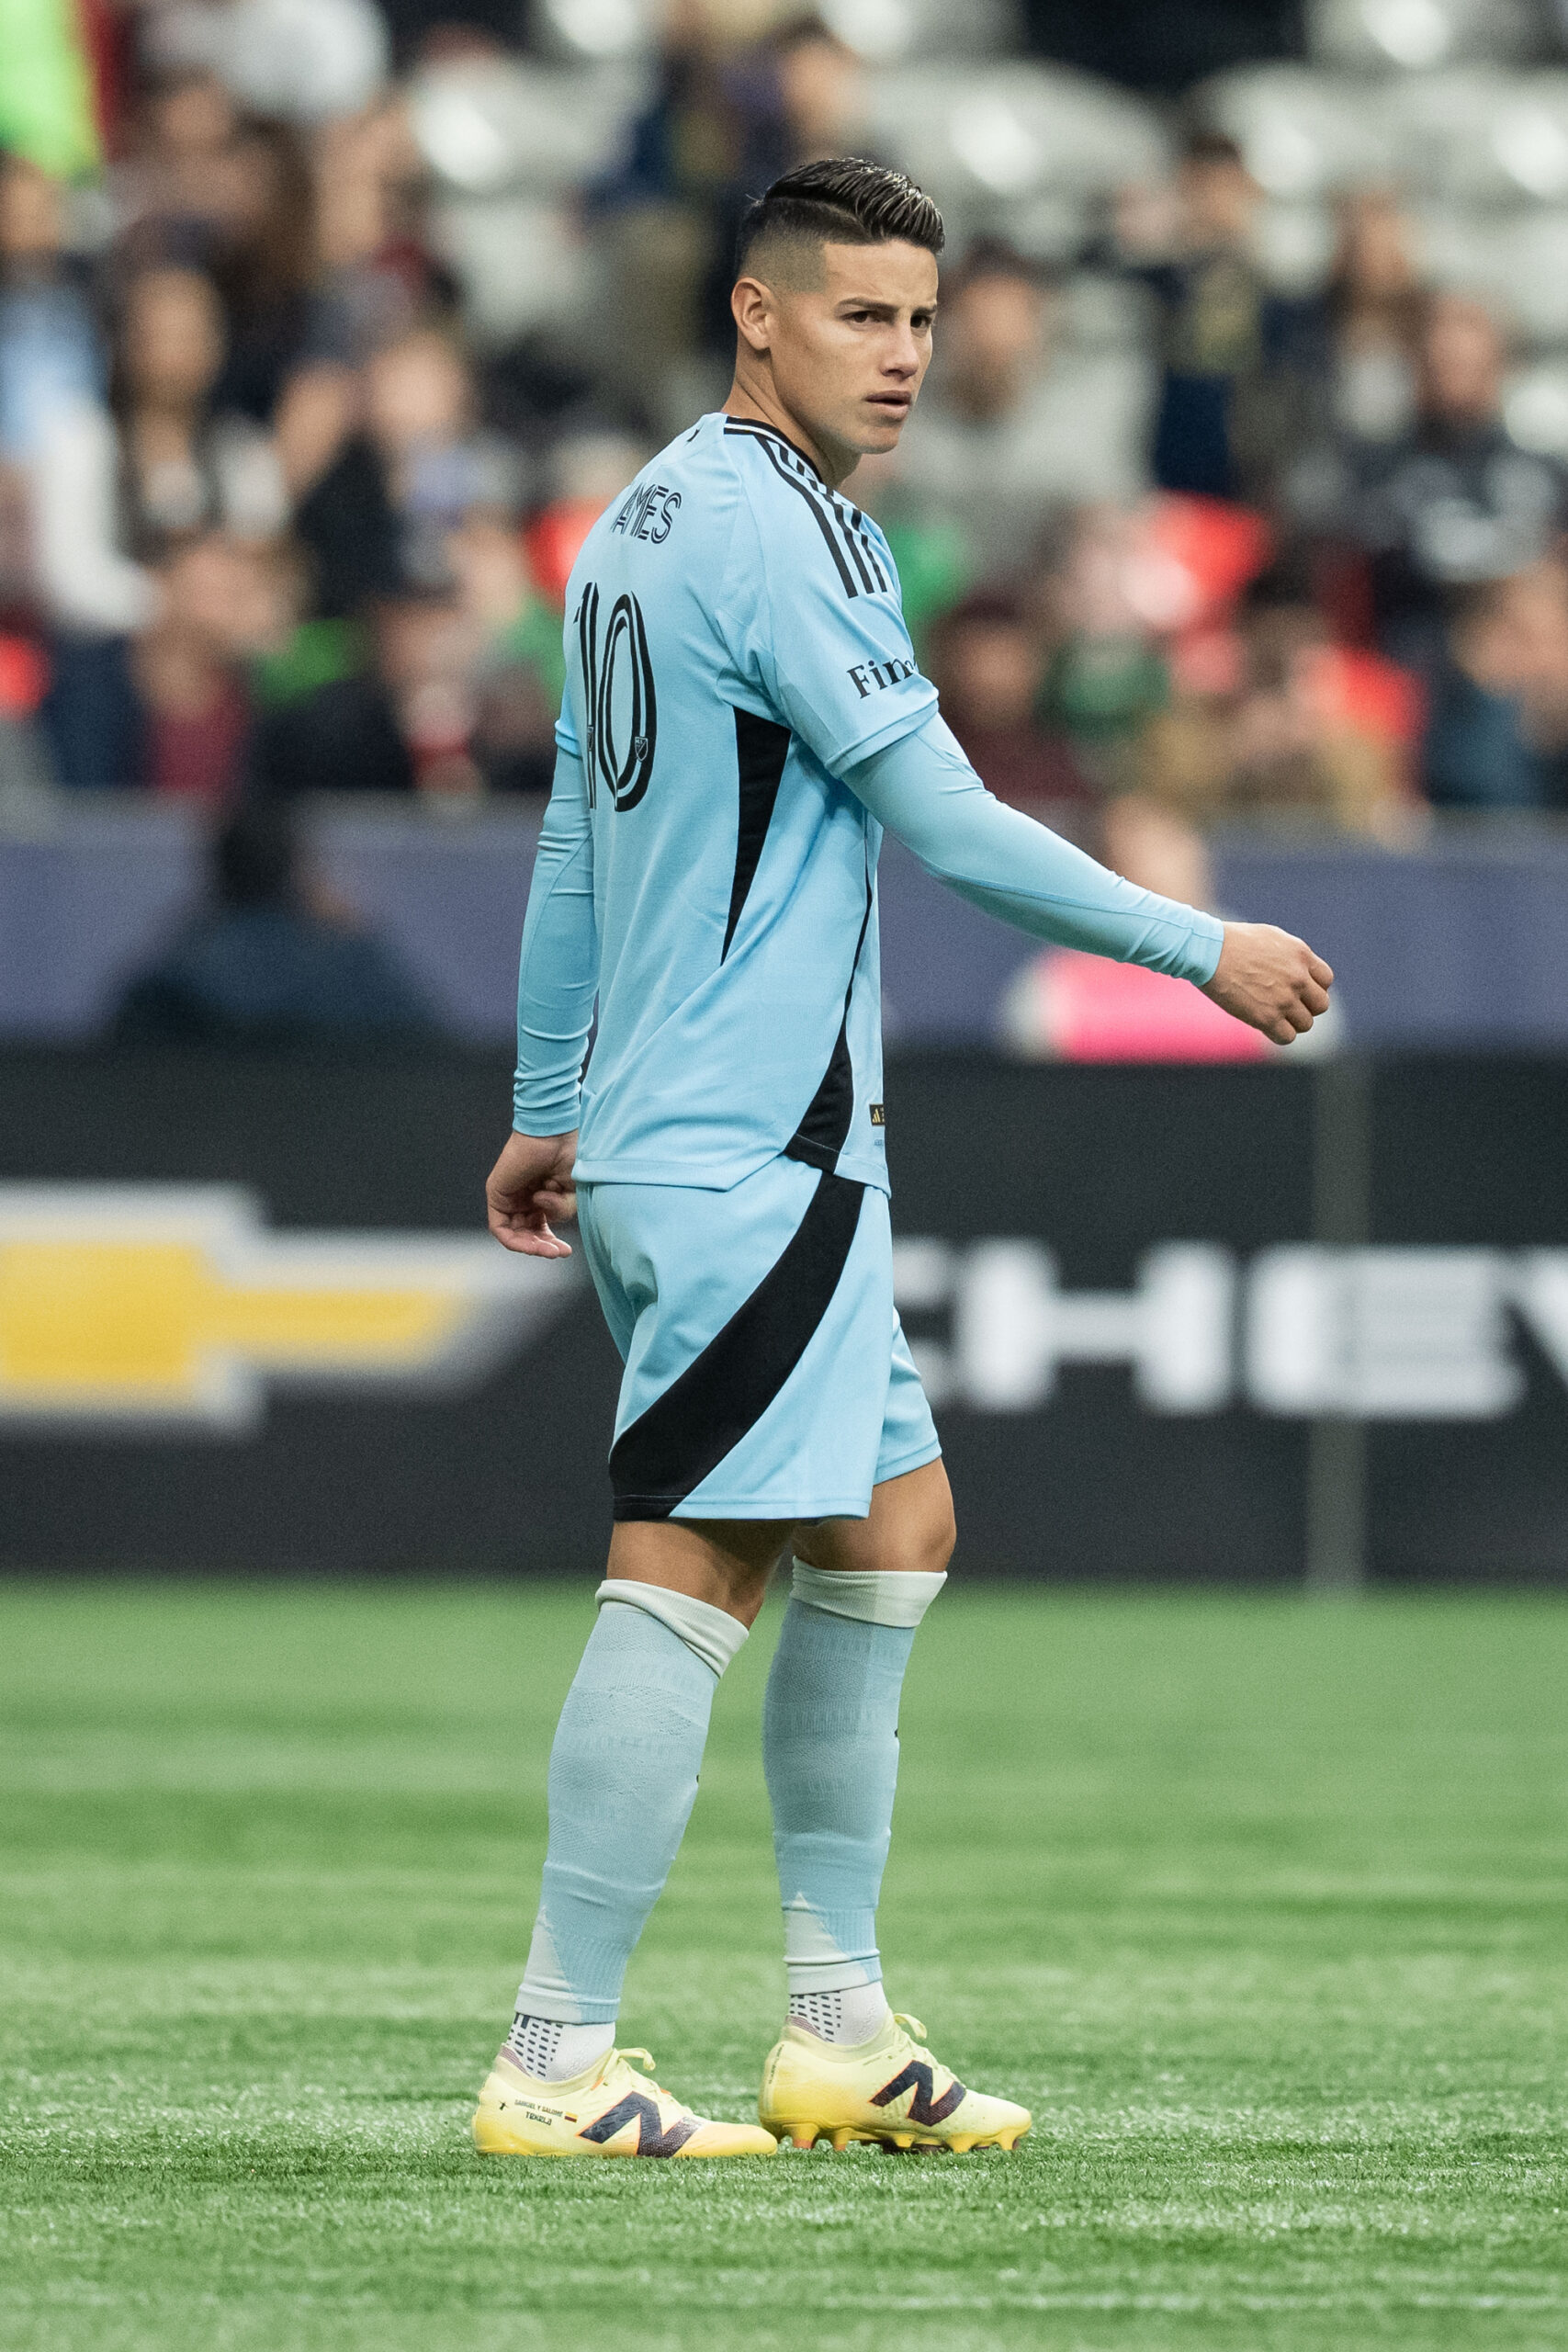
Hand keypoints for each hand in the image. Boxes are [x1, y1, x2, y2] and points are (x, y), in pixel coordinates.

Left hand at [486, 1129, 577, 1257]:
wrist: (555, 1133)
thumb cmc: (568, 1155)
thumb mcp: (573, 1193)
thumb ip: (560, 1211)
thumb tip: (543, 1213)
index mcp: (542, 1195)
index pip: (540, 1228)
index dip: (552, 1243)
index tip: (567, 1251)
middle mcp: (524, 1198)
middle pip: (527, 1234)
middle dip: (543, 1247)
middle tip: (558, 1253)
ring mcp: (509, 1197)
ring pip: (514, 1234)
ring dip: (532, 1247)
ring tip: (549, 1249)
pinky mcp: (496, 1194)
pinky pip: (500, 1228)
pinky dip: (515, 1240)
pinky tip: (535, 1238)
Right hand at [1200, 922, 1332, 1045]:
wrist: (1209, 952)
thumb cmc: (1232, 942)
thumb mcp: (1271, 938)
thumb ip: (1290, 956)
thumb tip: (1298, 970)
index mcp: (1301, 955)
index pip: (1326, 980)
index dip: (1314, 988)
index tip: (1298, 991)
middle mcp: (1298, 977)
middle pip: (1321, 1005)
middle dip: (1307, 1007)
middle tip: (1288, 1006)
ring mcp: (1284, 999)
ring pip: (1306, 1024)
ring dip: (1292, 1023)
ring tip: (1274, 1016)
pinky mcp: (1266, 1017)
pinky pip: (1287, 1037)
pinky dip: (1279, 1035)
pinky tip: (1266, 1027)